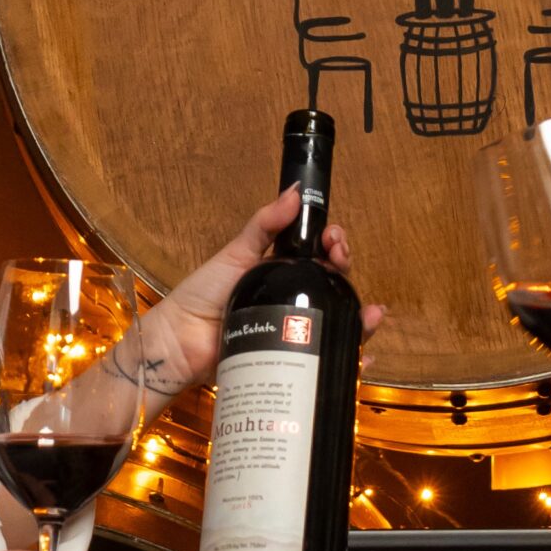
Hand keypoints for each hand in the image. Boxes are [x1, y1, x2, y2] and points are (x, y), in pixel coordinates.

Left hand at [146, 187, 386, 393]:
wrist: (182, 343)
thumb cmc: (203, 294)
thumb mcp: (236, 253)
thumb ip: (263, 224)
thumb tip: (295, 191)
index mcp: (279, 271)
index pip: (317, 255)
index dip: (333, 245)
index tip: (335, 241)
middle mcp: (289, 299)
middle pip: (331, 287)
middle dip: (346, 276)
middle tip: (342, 265)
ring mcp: (292, 330)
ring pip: (335, 322)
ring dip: (358, 319)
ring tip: (369, 317)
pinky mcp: (290, 358)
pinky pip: (324, 357)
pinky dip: (349, 359)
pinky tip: (364, 358)